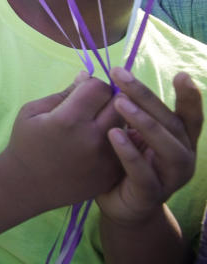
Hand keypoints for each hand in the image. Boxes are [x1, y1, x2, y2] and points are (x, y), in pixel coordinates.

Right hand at [0, 73, 122, 210]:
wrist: (26, 185)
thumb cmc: (26, 143)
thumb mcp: (33, 111)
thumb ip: (64, 93)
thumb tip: (87, 76)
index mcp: (68, 119)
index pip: (99, 86)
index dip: (91, 84)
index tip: (83, 91)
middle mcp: (91, 137)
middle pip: (119, 103)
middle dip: (108, 98)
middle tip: (95, 104)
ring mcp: (105, 158)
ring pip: (127, 124)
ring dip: (116, 118)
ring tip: (98, 123)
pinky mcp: (112, 173)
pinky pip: (126, 147)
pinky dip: (118, 140)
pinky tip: (100, 142)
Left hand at [96, 68, 202, 225]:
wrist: (119, 205)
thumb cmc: (122, 161)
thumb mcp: (125, 132)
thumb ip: (120, 108)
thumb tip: (90, 76)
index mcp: (179, 139)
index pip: (189, 115)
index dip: (190, 97)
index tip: (181, 74)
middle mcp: (182, 157)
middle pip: (173, 124)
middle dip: (148, 98)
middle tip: (122, 77)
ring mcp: (170, 178)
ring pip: (168, 149)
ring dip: (145, 123)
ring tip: (120, 103)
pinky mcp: (151, 194)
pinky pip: (144, 174)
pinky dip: (130, 153)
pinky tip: (114, 134)